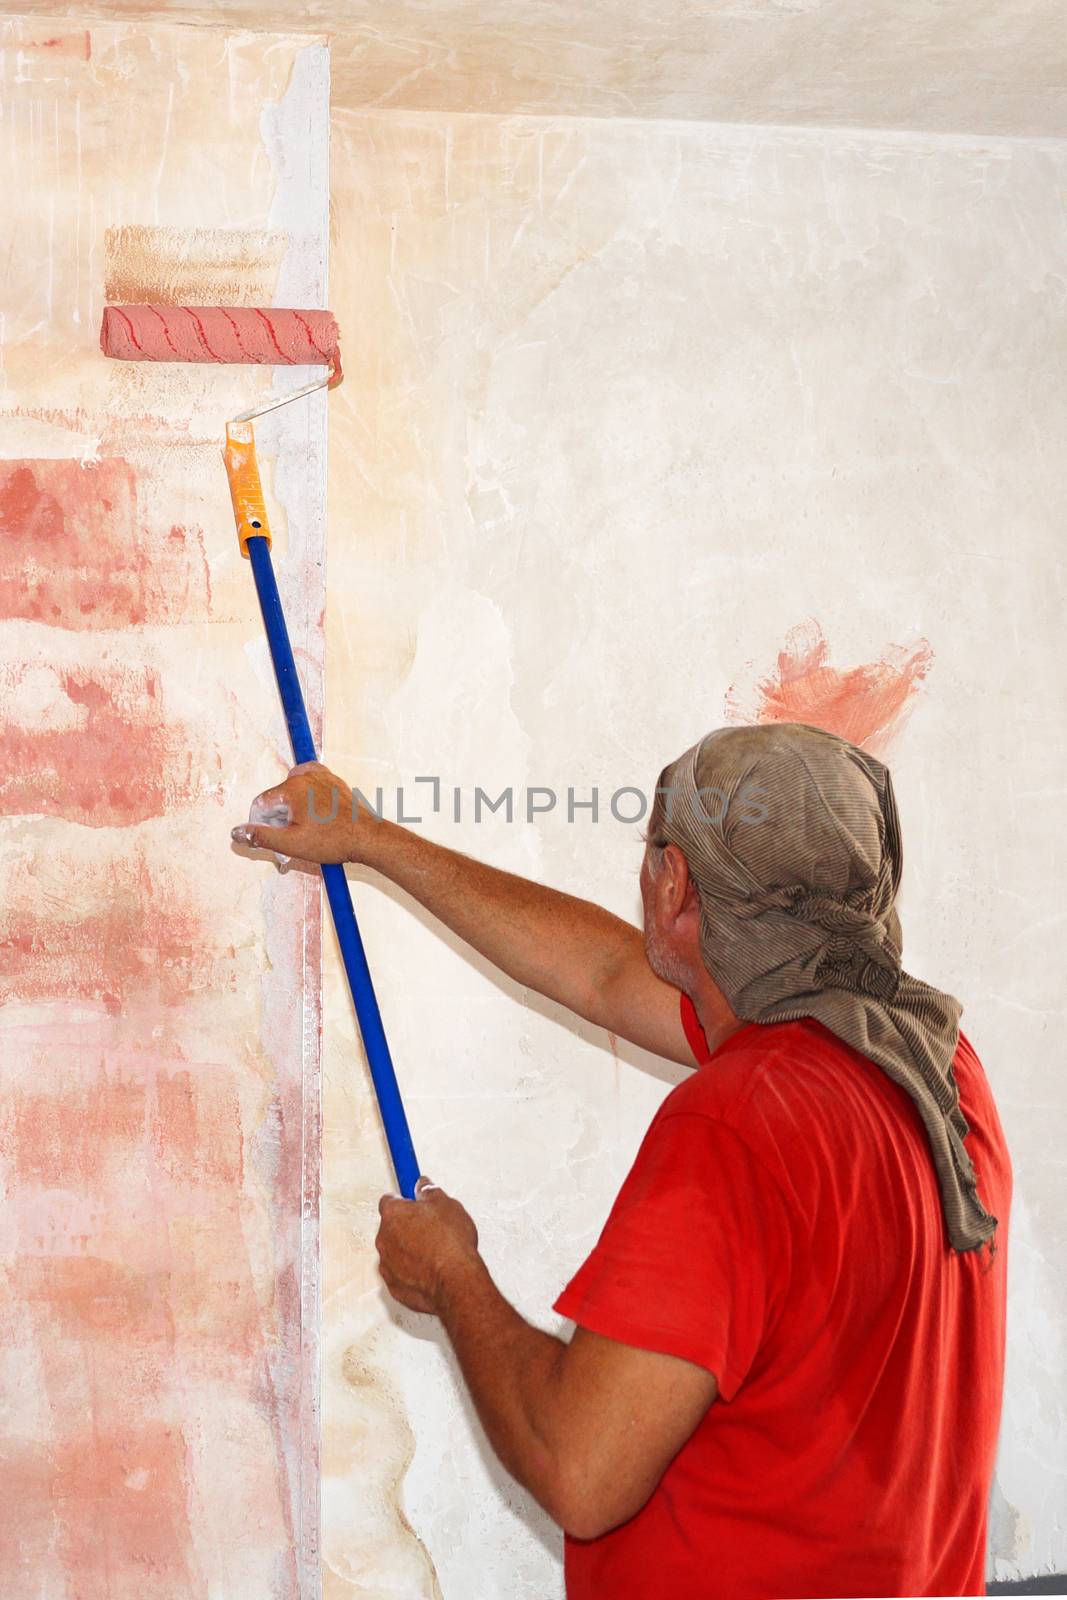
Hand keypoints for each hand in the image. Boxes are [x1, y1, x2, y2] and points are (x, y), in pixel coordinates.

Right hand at [230, 760, 383, 865]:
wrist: (368, 838)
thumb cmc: (333, 841)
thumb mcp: (291, 843)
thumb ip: (261, 836)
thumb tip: (236, 833)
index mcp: (292, 787)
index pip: (261, 804)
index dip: (261, 825)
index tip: (274, 841)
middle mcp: (306, 776)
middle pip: (277, 797)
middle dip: (279, 819)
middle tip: (292, 840)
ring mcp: (322, 776)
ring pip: (293, 792)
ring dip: (293, 810)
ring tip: (305, 830)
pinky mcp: (333, 781)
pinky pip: (310, 785)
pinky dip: (306, 798)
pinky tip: (312, 815)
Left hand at [376, 1177, 480, 1315]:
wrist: (455, 1281)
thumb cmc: (450, 1244)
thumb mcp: (446, 1204)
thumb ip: (430, 1191)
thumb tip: (424, 1186)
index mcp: (393, 1214)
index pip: (390, 1200)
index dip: (404, 1201)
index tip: (414, 1201)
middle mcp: (384, 1239)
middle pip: (391, 1227)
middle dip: (408, 1227)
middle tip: (431, 1229)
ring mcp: (387, 1265)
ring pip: (395, 1252)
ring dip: (409, 1250)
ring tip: (435, 1253)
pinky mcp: (395, 1287)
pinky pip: (400, 1275)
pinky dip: (412, 1273)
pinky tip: (431, 1270)